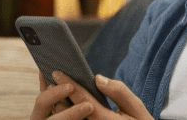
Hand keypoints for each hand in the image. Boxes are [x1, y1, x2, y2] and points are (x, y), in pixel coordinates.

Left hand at [32, 70, 153, 119]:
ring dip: (57, 105)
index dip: (69, 84)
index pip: (83, 100)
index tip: (57, 72)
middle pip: (69, 112)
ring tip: (51, 90)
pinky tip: (60, 103)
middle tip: (50, 81)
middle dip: (57, 96)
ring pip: (67, 119)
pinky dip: (64, 112)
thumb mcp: (136, 108)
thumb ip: (119, 92)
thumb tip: (97, 78)